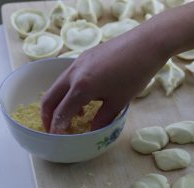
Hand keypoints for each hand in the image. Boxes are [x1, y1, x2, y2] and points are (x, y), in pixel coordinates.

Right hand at [41, 26, 167, 133]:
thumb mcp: (119, 101)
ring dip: (59, 102)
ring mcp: (77, 62)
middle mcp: (74, 73)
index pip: (62, 111)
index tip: (56, 138)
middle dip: (48, 115)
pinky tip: (85, 98)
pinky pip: (69, 76)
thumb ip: (103, 118)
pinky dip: (69, 90)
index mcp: (81, 87)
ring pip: (58, 85)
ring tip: (72, 116)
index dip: (57, 127)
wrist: (145, 44)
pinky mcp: (84, 57)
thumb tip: (92, 131)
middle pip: (51, 97)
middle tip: (52, 128)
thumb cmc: (135, 74)